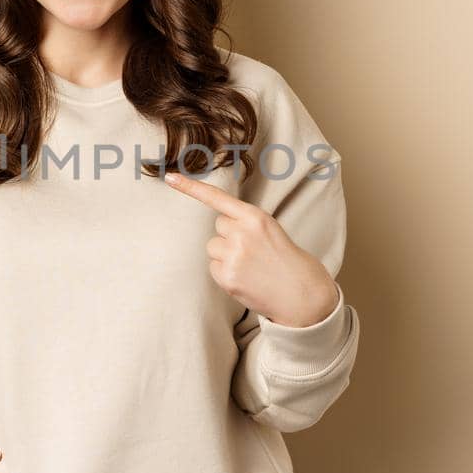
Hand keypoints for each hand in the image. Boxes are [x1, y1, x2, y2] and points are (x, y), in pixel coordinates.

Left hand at [165, 170, 338, 327]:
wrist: (302, 295)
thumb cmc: (286, 261)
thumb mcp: (271, 231)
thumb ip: (246, 224)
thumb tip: (220, 227)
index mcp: (255, 217)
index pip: (217, 199)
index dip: (191, 187)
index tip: (170, 177)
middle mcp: (242, 233)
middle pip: (218, 226)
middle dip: (230, 236)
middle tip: (254, 251)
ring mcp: (233, 255)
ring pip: (213, 248)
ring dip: (226, 256)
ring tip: (251, 266)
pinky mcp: (227, 276)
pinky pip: (213, 268)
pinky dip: (225, 273)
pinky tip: (245, 278)